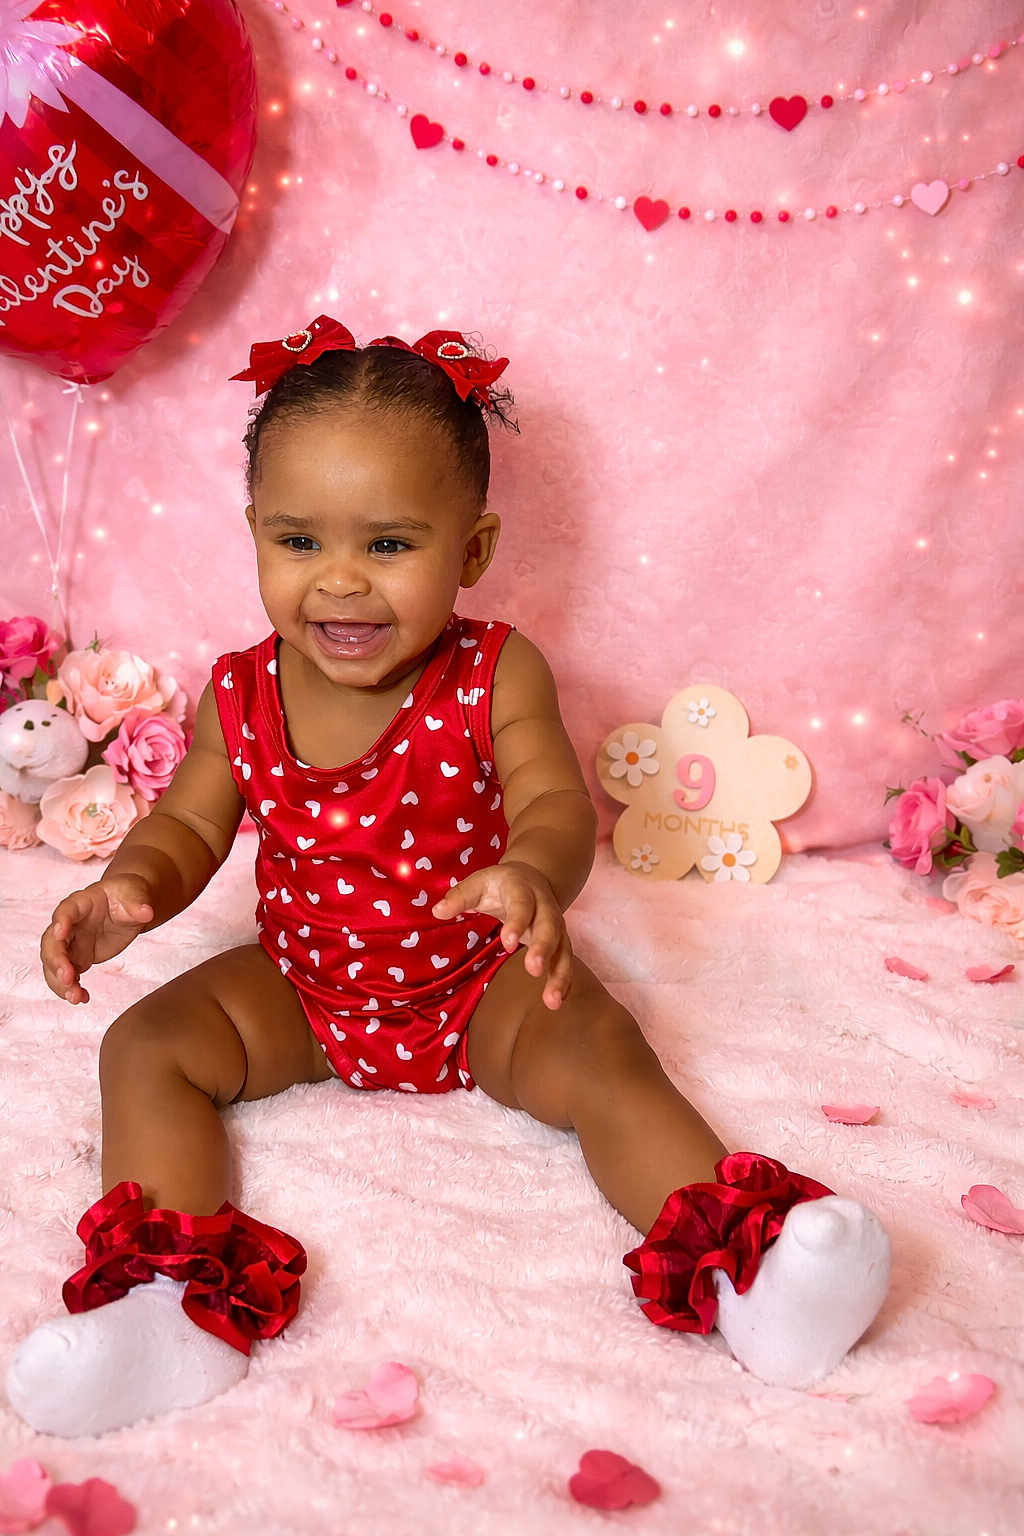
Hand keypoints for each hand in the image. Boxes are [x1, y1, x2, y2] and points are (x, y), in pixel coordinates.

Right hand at [40, 875, 154, 1004]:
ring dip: (59, 982)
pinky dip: (71, 988)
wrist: (128, 906)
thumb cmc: (128, 894)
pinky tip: (82, 998)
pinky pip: (67, 975)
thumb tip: (147, 912)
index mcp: (81, 902)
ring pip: (54, 963)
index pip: (66, 910)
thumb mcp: (135, 893)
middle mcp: (69, 924)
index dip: (61, 922)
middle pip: (52, 942)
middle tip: (67, 978)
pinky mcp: (77, 958)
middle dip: (56, 961)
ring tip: (75, 997)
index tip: (60, 934)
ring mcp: (71, 942)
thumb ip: (137, 903)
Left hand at [432, 860, 571, 1009]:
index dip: (517, 922)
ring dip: (560, 974)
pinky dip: (565, 981)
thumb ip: (460, 896)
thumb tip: (438, 911)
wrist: (532, 876)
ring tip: (552, 1001)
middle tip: (534, 969)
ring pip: (564, 948)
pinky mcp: (560, 941)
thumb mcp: (478, 882)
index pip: (522, 904)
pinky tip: (558, 1001)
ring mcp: (556, 925)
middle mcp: (545, 906)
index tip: (508, 943)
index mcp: (522, 889)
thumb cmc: (499, 884)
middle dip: (544, 947)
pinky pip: (565, 960)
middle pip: (550, 926)